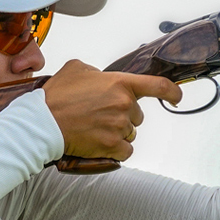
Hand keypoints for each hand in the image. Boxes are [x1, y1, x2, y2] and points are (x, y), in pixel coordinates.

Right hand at [42, 59, 183, 160]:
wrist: (43, 122)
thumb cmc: (56, 96)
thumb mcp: (76, 69)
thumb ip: (96, 72)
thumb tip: (101, 78)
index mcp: (119, 83)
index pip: (157, 86)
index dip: (172, 92)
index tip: (177, 97)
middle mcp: (124, 104)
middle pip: (137, 115)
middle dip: (124, 117)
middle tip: (101, 117)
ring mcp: (119, 126)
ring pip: (130, 133)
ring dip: (118, 133)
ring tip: (95, 130)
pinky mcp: (112, 145)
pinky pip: (126, 151)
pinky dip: (116, 150)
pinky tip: (101, 144)